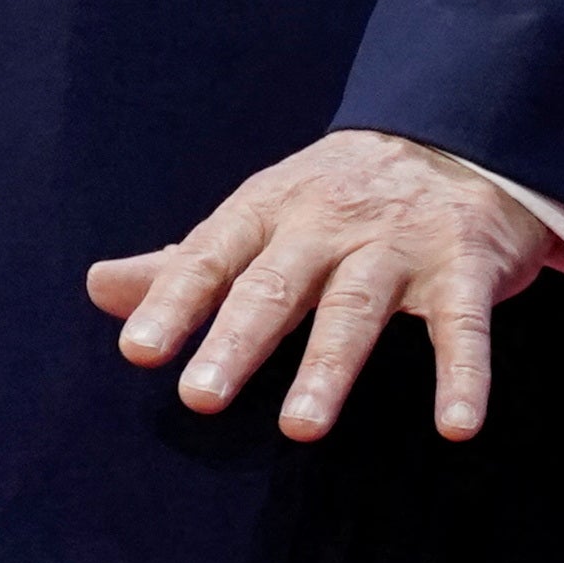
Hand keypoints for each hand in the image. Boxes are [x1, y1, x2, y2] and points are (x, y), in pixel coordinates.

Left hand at [89, 131, 558, 443]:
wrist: (459, 135)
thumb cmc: (340, 194)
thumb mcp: (260, 215)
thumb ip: (185, 262)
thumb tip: (99, 289)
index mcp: (271, 210)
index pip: (212, 257)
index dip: (175, 303)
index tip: (139, 351)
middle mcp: (330, 224)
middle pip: (278, 284)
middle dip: (238, 339)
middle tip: (201, 397)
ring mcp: (400, 243)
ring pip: (358, 306)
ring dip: (329, 366)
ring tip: (300, 426)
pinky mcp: (464, 265)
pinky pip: (463, 325)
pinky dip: (465, 376)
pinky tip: (457, 427)